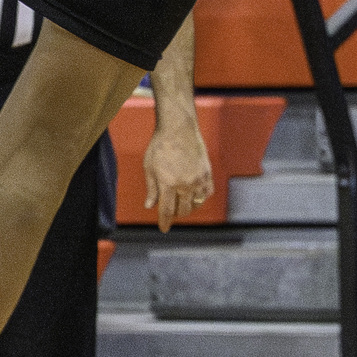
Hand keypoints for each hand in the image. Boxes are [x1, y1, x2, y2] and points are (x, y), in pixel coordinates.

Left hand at [143, 119, 213, 233]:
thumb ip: (151, 189)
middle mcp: (185, 184)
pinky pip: (207, 193)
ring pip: (196, 203)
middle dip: (175, 215)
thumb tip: (149, 206)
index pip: (167, 210)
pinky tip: (195, 196)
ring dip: (188, 208)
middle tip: (171, 213)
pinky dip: (201, 198)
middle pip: (182, 210)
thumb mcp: (149, 167)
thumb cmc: (160, 145)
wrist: (178, 128)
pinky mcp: (207, 172)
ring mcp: (198, 179)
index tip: (164, 228)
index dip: (165, 222)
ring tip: (182, 205)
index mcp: (168, 184)